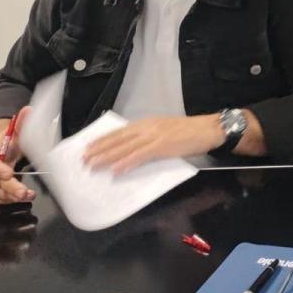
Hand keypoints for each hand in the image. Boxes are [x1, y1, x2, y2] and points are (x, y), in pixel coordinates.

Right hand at [0, 114, 35, 204]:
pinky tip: (19, 198)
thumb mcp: (16, 130)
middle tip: (25, 193)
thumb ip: (23, 122)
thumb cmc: (8, 139)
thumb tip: (29, 110)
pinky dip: (7, 200)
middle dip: (9, 188)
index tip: (9, 174)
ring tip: (28, 196)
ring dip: (11, 197)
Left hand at [83, 115, 222, 173]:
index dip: (104, 139)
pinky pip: (140, 155)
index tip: (89, 146)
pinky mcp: (162, 145)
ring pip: (125, 147)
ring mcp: (155, 136)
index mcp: (148, 123)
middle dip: (100, 149)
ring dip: (107, 157)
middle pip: (119, 139)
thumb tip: (134, 150)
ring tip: (93, 164)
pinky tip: (116, 169)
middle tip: (83, 158)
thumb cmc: (190, 132)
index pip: (120, 131)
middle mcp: (148, 127)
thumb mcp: (166, 131)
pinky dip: (127, 162)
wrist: (209, 129)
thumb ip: (150, 138)